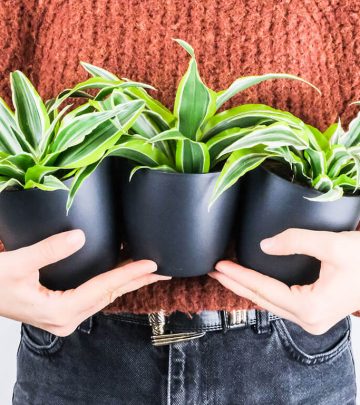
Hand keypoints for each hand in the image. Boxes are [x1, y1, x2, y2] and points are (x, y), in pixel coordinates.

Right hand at [0, 230, 169, 335]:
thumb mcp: (17, 264)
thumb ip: (49, 250)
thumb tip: (80, 236)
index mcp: (60, 311)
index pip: (105, 288)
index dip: (130, 274)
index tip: (152, 264)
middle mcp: (66, 319)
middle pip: (110, 295)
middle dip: (137, 281)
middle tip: (162, 270)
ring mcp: (64, 317)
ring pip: (104, 297)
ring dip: (126, 282)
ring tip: (148, 270)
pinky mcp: (61, 310)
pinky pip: (94, 296)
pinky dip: (110, 284)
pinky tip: (120, 273)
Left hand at [209, 229, 359, 334]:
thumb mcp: (332, 245)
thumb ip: (295, 241)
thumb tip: (264, 245)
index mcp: (310, 307)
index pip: (263, 289)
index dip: (239, 275)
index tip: (219, 265)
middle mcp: (309, 319)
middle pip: (262, 299)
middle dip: (236, 284)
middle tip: (214, 271)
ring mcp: (313, 319)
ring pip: (270, 303)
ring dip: (247, 287)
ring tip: (226, 275)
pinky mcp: (315, 312)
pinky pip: (280, 302)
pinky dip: (263, 291)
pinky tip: (251, 282)